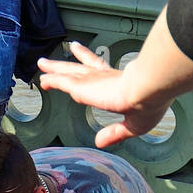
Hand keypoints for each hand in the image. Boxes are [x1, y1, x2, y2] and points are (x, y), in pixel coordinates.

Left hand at [37, 42, 171, 147]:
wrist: (150, 89)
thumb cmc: (151, 103)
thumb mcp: (133, 125)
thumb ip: (115, 133)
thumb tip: (100, 142)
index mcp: (118, 82)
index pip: (99, 67)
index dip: (87, 59)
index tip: (77, 50)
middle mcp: (103, 78)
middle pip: (79, 68)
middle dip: (66, 63)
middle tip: (50, 60)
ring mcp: (93, 80)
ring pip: (68, 72)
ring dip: (54, 68)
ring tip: (41, 64)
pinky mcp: (84, 86)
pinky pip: (62, 82)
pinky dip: (52, 80)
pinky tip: (43, 80)